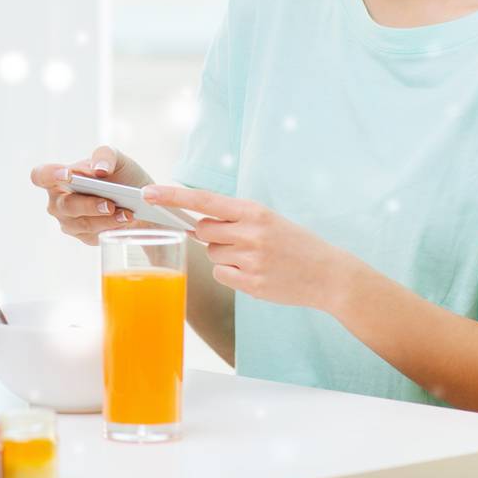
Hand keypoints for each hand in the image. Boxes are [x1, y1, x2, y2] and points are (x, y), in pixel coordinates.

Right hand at [30, 146, 153, 245]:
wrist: (139, 197)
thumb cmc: (120, 174)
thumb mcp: (117, 158)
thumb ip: (105, 155)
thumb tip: (99, 169)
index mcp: (59, 177)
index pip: (41, 175)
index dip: (50, 176)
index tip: (68, 175)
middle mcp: (59, 200)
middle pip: (65, 205)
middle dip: (88, 205)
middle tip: (110, 204)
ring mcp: (69, 221)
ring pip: (82, 224)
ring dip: (105, 220)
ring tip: (126, 214)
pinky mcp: (84, 236)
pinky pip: (94, 235)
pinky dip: (111, 227)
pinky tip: (124, 220)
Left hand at [140, 184, 352, 310]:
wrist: (329, 274)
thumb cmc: (294, 243)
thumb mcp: (268, 219)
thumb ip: (235, 218)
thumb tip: (197, 221)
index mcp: (253, 211)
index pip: (203, 200)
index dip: (172, 196)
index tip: (148, 193)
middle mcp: (250, 233)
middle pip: (202, 231)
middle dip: (210, 235)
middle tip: (236, 240)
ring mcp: (251, 260)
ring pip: (212, 254)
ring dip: (224, 255)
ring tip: (254, 257)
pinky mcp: (252, 284)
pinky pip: (221, 275)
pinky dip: (232, 274)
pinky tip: (255, 273)